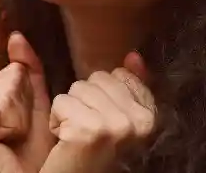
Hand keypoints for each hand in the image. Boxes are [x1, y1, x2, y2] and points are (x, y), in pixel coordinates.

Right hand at [0, 32, 54, 172]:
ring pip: (9, 86)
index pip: (13, 69)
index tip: (20, 122)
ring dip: (20, 114)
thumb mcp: (33, 100)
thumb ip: (27, 67)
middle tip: (17, 132)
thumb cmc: (33, 146)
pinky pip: (2, 102)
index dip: (26, 94)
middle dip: (23, 103)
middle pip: (11, 74)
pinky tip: (3, 140)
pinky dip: (14, 122)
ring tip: (11, 137)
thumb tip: (16, 36)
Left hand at [40, 51, 155, 172]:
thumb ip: (129, 84)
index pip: (122, 74)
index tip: (105, 120)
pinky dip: (57, 119)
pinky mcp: (88, 131)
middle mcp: (137, 122)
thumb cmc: (95, 150)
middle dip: (87, 99)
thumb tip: (134, 56)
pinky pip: (62, 102)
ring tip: (78, 135)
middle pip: (100, 77)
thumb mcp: (118, 116)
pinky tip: (65, 141)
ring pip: (79, 87)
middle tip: (90, 129)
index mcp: (149, 117)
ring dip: (71, 109)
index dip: (105, 93)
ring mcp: (115, 126)